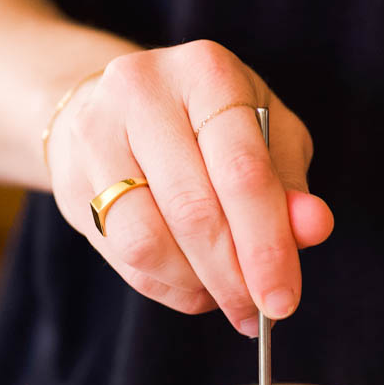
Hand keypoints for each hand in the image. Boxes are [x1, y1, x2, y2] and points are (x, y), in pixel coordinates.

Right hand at [44, 40, 333, 333]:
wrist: (115, 104)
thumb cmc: (207, 122)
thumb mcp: (266, 135)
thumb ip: (290, 183)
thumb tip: (313, 229)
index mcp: (206, 73)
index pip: (242, 171)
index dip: (267, 245)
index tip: (283, 299)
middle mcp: (142, 93)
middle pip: (193, 210)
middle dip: (233, 276)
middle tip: (257, 311)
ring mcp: (95, 135)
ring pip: (147, 242)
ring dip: (196, 284)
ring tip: (225, 294)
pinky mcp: (71, 180)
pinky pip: (122, 257)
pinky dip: (167, 285)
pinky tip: (193, 284)